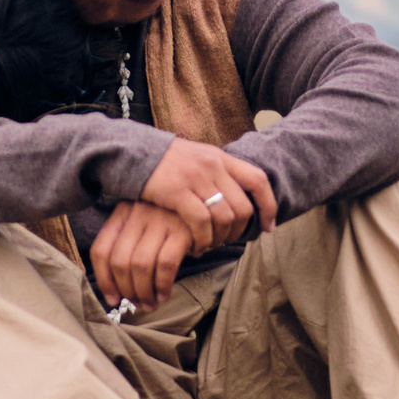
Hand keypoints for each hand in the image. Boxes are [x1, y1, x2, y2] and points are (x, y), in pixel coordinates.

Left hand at [89, 200, 192, 313]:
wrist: (209, 205)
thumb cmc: (172, 222)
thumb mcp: (144, 224)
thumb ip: (129, 246)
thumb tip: (117, 290)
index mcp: (122, 212)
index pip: (101, 250)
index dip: (104, 280)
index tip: (113, 299)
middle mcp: (138, 212)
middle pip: (120, 261)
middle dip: (127, 291)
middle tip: (137, 304)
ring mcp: (160, 219)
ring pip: (141, 265)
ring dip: (143, 292)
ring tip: (151, 304)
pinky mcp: (182, 229)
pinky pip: (166, 265)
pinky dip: (162, 285)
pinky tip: (164, 295)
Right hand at [140, 139, 276, 249]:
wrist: (130, 152)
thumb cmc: (164, 163)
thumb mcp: (196, 159)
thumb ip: (217, 174)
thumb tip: (235, 198)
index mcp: (220, 157)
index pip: (258, 180)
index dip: (268, 206)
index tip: (268, 227)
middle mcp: (212, 165)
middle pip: (243, 207)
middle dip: (239, 232)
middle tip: (227, 242)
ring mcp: (195, 177)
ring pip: (224, 217)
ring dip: (220, 238)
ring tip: (209, 245)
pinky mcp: (176, 191)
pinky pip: (201, 222)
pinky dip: (202, 238)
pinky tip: (195, 245)